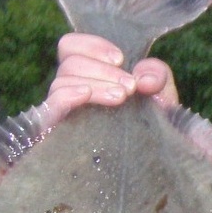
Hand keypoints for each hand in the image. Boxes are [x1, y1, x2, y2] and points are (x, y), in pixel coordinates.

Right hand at [44, 33, 178, 125]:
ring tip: (121, 97)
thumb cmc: (152, 130)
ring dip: (94, 83)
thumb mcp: (160, 96)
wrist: (152, 167)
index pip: (71, 46)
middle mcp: (72, 92)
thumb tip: (144, 78)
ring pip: (61, 81)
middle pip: (69, 62)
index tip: (120, 59)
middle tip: (130, 87)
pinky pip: (51, 106)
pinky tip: (87, 95)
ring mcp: (63, 114)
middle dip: (102, 69)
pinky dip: (68, 94)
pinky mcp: (55, 135)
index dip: (92, 45)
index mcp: (89, 76)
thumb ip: (157, 75)